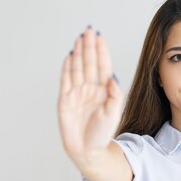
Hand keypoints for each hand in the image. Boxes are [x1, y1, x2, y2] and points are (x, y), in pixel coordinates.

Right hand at [57, 26, 122, 159]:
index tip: (100, 37)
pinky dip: (67, 67)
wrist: (88, 150)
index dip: (101, 51)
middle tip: (88, 30)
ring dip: (78, 53)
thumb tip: (113, 76)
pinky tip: (69, 55)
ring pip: (77, 68)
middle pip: (89, 63)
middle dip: (89, 47)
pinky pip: (66, 80)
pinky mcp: (65, 100)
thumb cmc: (102, 134)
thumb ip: (115, 95)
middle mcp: (91, 89)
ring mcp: (77, 93)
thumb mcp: (114, 113)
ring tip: (79, 38)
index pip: (103, 66)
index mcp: (104, 91)